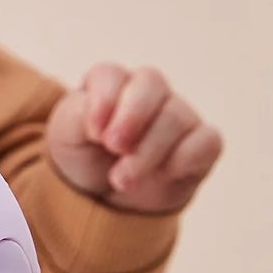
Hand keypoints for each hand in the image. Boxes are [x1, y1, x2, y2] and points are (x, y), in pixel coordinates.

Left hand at [45, 63, 223, 213]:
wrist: (104, 197)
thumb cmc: (83, 155)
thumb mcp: (65, 135)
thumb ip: (79, 114)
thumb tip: (108, 114)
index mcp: (108, 83)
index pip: (111, 74)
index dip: (104, 100)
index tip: (93, 133)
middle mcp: (146, 92)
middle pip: (151, 82)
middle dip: (132, 117)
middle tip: (114, 147)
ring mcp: (177, 115)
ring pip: (176, 116)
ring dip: (147, 152)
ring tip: (122, 179)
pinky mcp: (200, 144)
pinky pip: (207, 141)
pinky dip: (185, 158)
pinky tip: (165, 174)